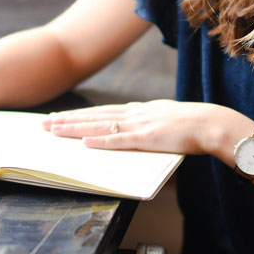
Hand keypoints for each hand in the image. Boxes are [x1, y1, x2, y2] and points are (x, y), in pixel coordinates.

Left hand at [42, 99, 228, 154]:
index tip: (59, 117)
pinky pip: (119, 140)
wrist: (209, 123)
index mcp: (137, 110)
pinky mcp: (147, 138)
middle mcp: (133, 114)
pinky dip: (100, 141)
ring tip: (55, 130)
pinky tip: (85, 142)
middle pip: (93, 116)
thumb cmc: (190, 125)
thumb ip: (145, 124)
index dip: (78, 115)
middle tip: (44, 124)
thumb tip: (132, 130)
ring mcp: (139, 125)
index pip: (101, 111)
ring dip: (75, 128)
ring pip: (100, 125)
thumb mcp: (162, 119)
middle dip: (67, 120)